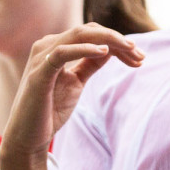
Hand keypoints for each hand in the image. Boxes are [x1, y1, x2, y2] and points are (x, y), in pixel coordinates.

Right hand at [0, 24, 142, 169]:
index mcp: (56, 47)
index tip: (139, 57)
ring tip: (130, 50)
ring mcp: (41, 57)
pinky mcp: (39, 73)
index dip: (117, 41)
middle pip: (88, 30)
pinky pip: (63, 53)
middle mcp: (47, 46)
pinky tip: (104, 52)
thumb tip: (109, 49)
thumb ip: (89, 64)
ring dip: (109, 40)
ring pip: (79, 35)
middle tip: (141, 55)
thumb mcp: (76, 83)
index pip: (91, 34)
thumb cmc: (50, 110)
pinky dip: (84, 49)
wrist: (29, 138)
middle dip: (117, 40)